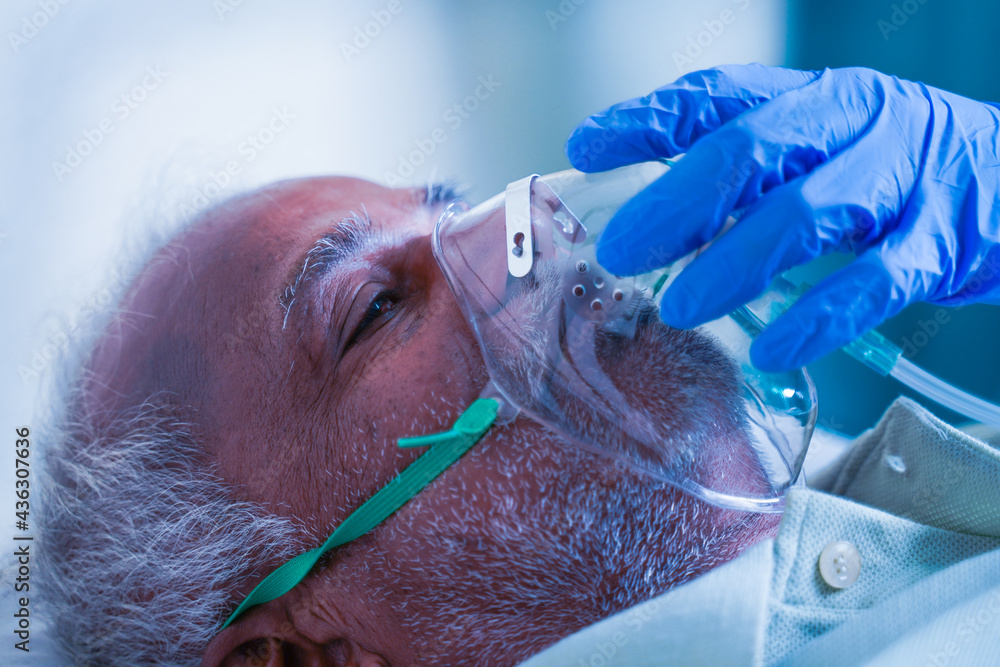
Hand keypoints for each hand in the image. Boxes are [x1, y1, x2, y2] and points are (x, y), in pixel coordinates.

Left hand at [566, 64, 999, 371]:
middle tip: (621, 249)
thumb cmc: (888, 170)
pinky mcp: (940, 241)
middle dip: (677, 202)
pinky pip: (873, 281)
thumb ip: (738, 168)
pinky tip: (773, 347)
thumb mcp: (813, 147)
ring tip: (680, 306)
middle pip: (750, 150)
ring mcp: (898, 178)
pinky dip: (819, 317)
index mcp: (810, 99)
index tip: (586, 147)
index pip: (715, 96)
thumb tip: (643, 203)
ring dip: (734, 262)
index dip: (647, 118)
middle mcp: (852, 122)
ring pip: (806, 212)